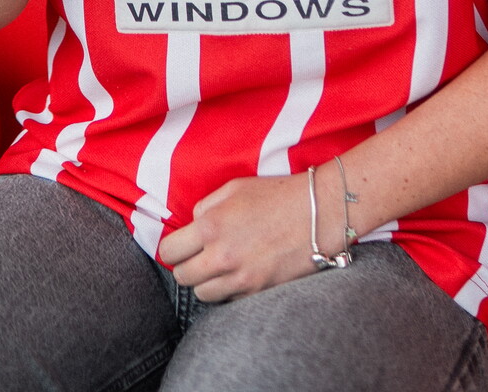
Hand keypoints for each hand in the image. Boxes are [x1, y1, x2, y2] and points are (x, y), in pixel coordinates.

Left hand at [158, 174, 318, 301]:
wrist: (318, 214)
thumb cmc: (277, 195)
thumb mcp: (235, 188)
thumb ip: (206, 206)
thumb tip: (192, 225)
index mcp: (211, 226)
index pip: (169, 252)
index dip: (173, 248)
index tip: (181, 246)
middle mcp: (222, 256)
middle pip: (183, 278)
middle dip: (188, 266)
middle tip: (200, 256)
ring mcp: (241, 278)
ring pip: (203, 294)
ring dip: (207, 281)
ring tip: (221, 265)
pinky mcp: (258, 293)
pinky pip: (229, 300)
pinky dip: (230, 290)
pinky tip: (241, 272)